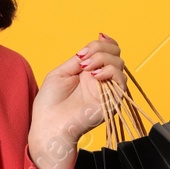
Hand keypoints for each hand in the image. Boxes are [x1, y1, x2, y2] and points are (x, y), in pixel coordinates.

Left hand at [28, 32, 127, 168]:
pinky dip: (109, 72)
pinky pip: (121, 81)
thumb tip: (90, 47)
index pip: (107, 51)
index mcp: (89, 72)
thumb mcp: (61, 72)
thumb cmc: (50, 103)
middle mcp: (100, 79)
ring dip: (102, 59)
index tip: (89, 45)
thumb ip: (78, 60)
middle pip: (115, 54)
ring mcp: (107, 89)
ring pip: (119, 64)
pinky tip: (94, 76)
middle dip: (100, 48)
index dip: (103, 43)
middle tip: (82, 59)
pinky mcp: (112, 101)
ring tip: (85, 67)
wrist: (48, 125)